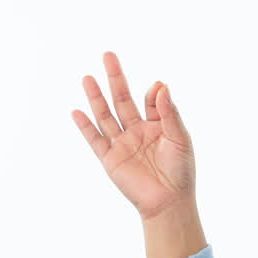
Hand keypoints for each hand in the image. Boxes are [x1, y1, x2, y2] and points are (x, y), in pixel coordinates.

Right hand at [71, 51, 196, 221]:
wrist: (169, 203)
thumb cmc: (181, 171)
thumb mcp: (180, 137)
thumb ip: (169, 112)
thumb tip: (160, 84)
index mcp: (156, 126)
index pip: (151, 101)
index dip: (153, 93)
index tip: (157, 88)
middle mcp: (137, 132)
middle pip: (122, 99)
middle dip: (115, 78)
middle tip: (108, 55)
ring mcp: (122, 144)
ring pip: (106, 115)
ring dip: (96, 97)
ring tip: (87, 77)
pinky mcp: (110, 159)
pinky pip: (95, 140)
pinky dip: (85, 126)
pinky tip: (76, 112)